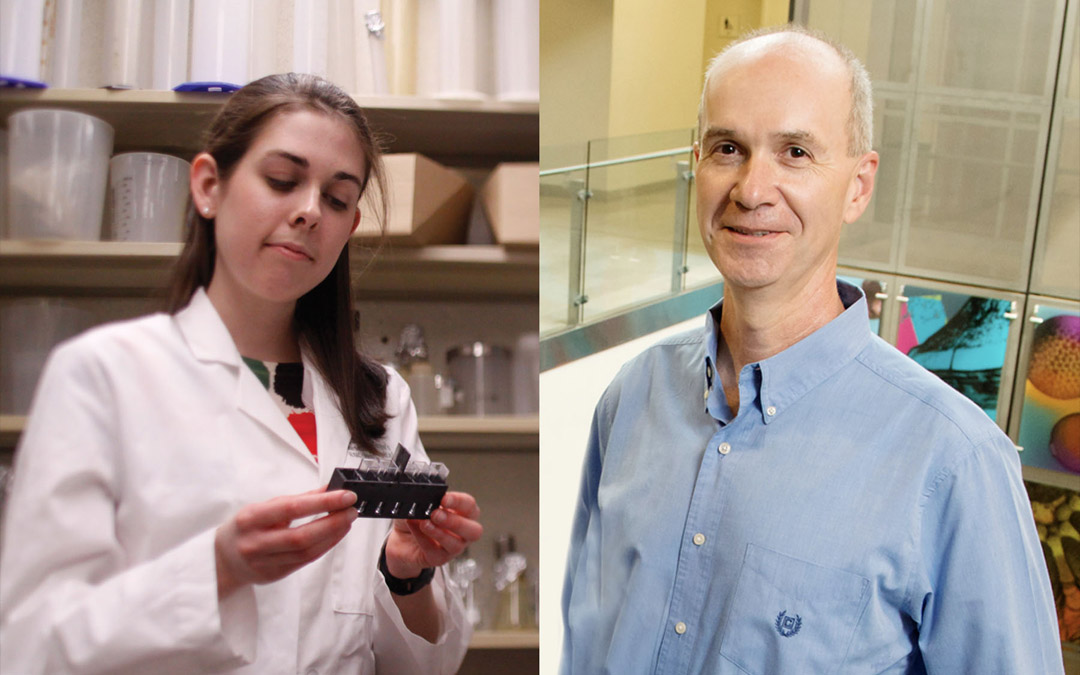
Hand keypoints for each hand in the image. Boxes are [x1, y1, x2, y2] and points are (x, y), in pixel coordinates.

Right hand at [215, 488, 356, 597]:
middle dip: (332, 522)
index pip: (291, 509)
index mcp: (251, 519)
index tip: (345, 496)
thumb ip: (298, 499)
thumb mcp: (264, 507)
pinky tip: (336, 535)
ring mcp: (265, 562)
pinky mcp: (275, 575)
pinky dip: (325, 546)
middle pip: (301, 536)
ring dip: (333, 535)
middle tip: (352, 510)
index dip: (322, 502)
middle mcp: (256, 543)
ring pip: (306, 551)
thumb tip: (329, 489)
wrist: (223, 559)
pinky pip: (306, 561)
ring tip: (347, 521)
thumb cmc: (247, 527)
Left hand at [384, 491, 482, 579]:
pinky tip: (416, 529)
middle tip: (436, 514)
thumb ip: (426, 502)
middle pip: (474, 530)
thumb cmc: (416, 519)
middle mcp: (462, 532)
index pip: (469, 505)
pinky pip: (435, 552)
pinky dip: (423, 539)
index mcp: (463, 513)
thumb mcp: (420, 504)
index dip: (458, 501)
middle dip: (455, 522)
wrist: (401, 539)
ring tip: (424, 523)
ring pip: (456, 545)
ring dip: (439, 533)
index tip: (443, 499)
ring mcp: (453, 547)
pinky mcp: (439, 559)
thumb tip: (426, 502)